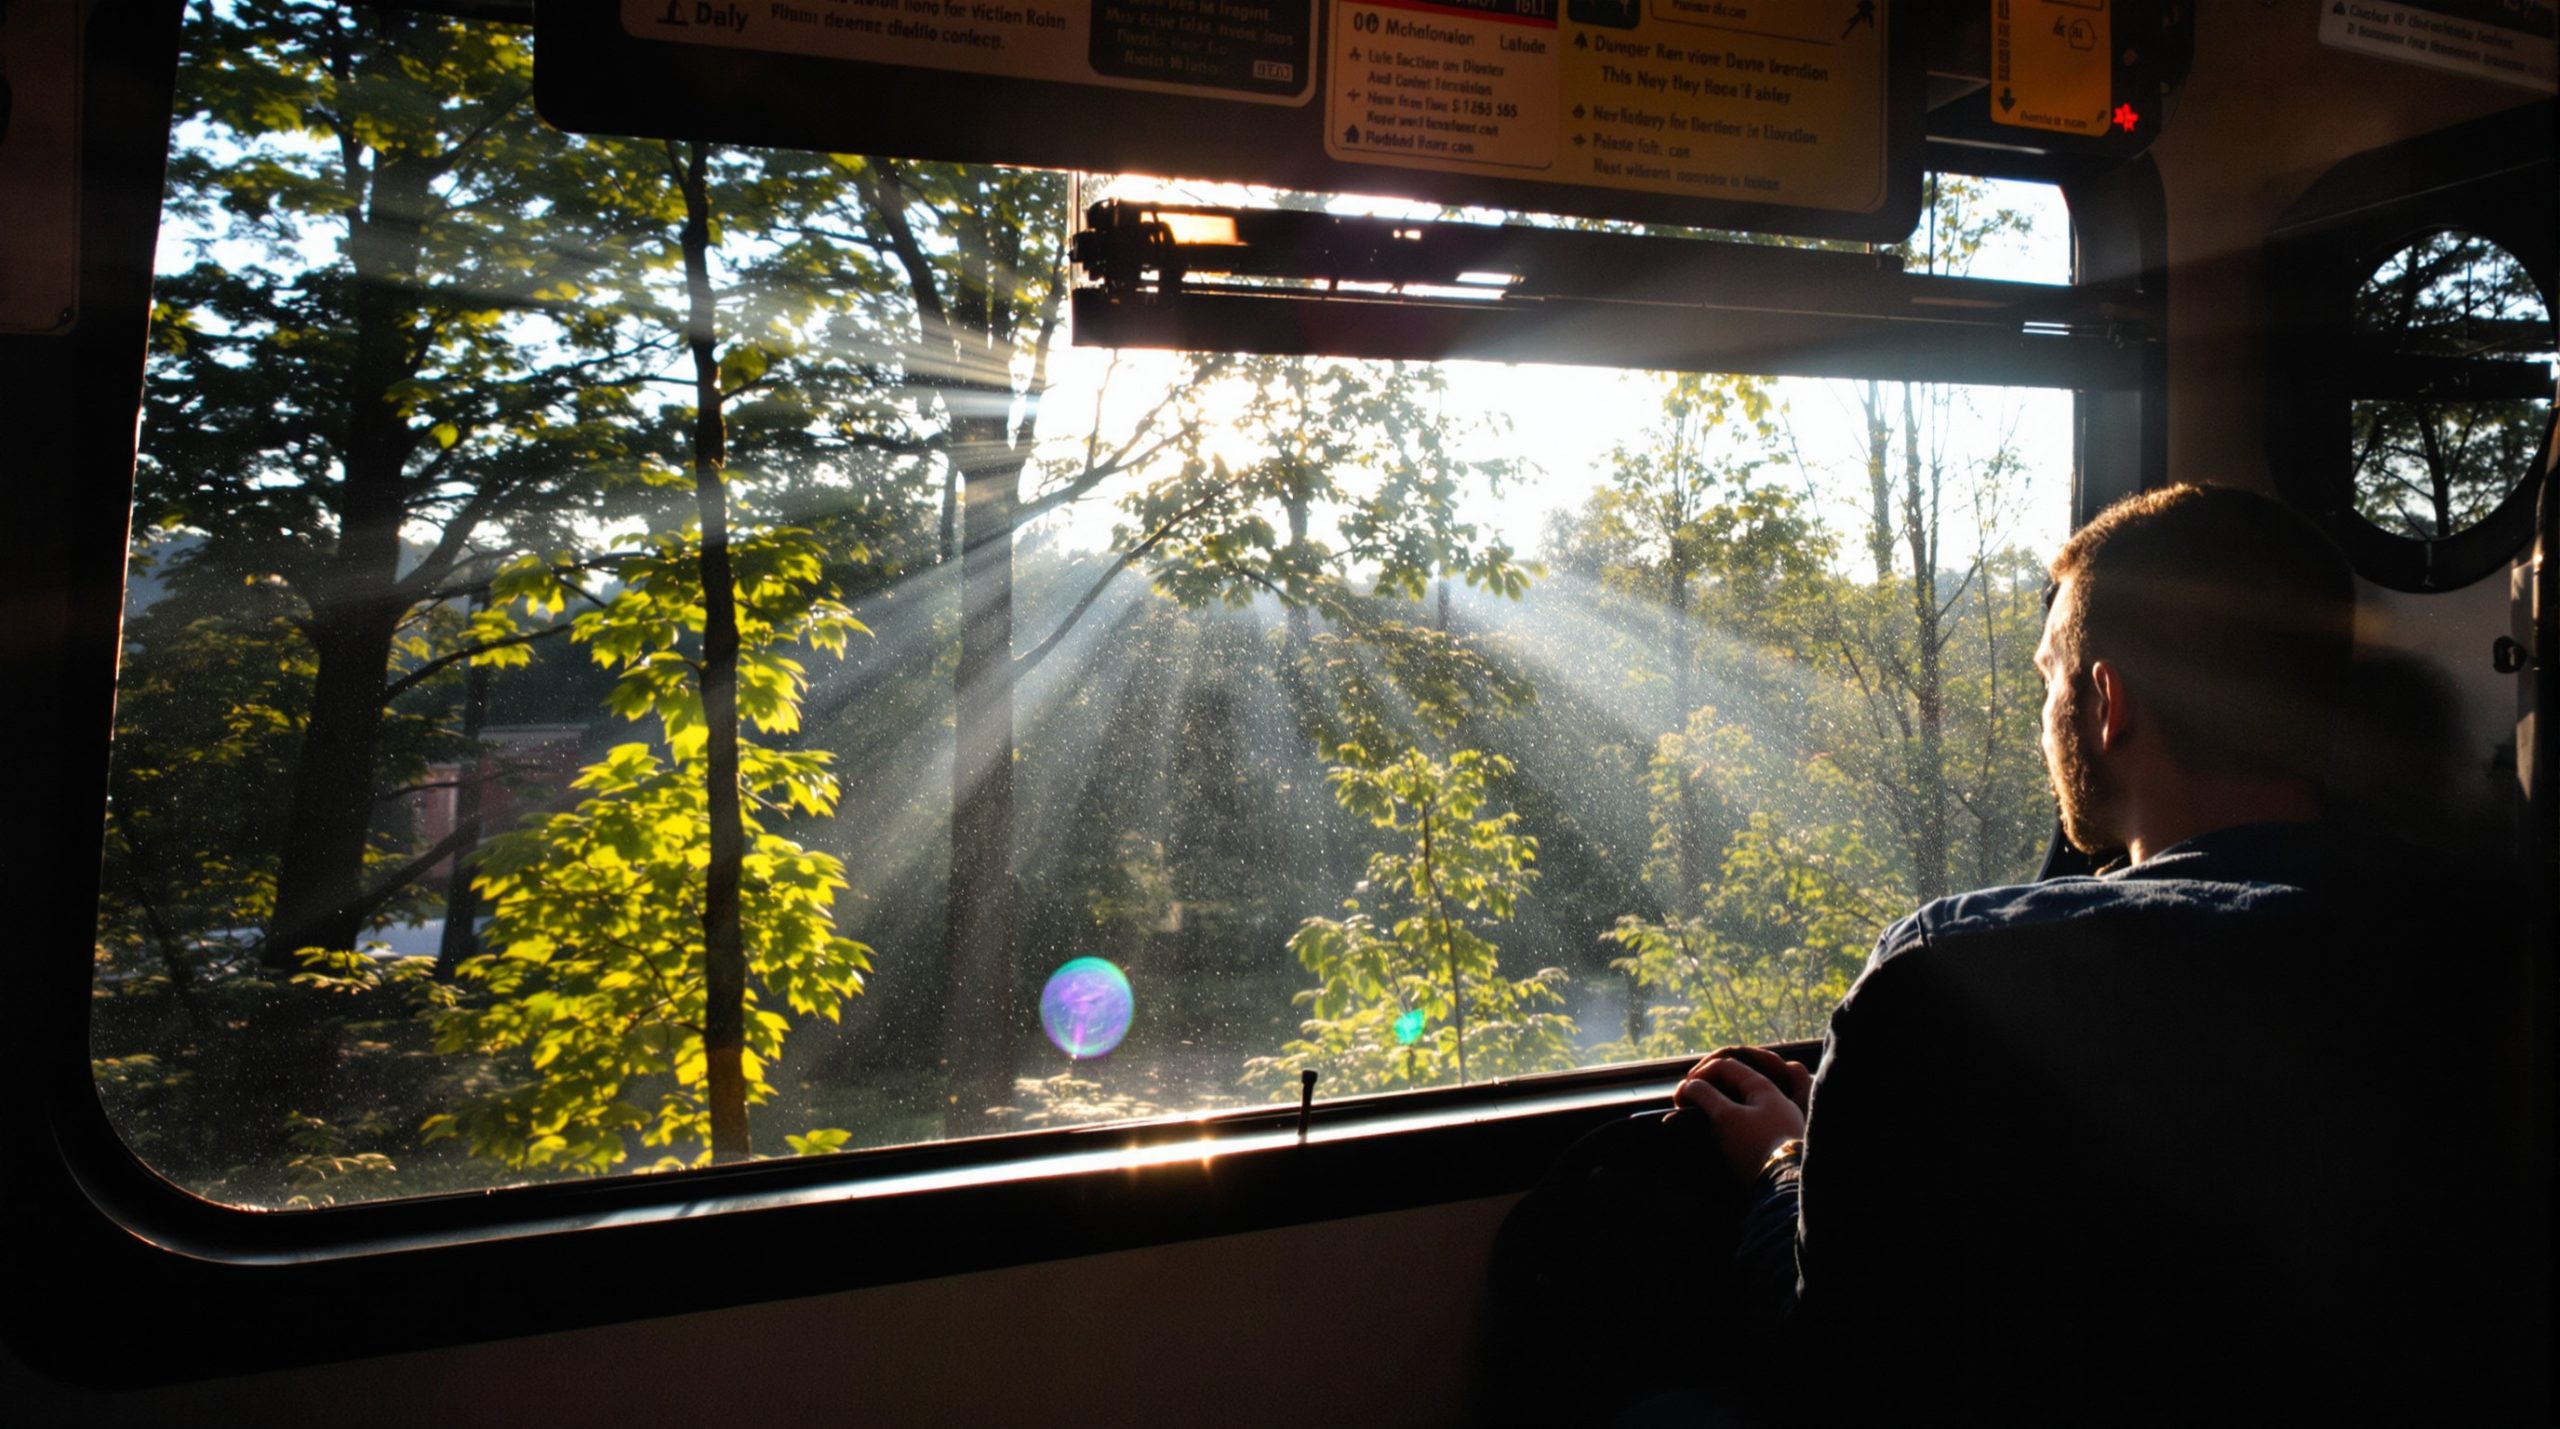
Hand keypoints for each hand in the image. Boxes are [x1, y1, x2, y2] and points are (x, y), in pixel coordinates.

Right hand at [1672, 1046, 1810, 1183]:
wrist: (1787, 1185)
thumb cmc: (1756, 1146)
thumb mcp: (1725, 1117)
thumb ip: (1705, 1095)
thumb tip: (1689, 1085)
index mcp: (1764, 1086)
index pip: (1725, 1065)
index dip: (1698, 1076)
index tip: (1680, 1097)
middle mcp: (1776, 1098)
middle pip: (1737, 1081)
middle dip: (1710, 1086)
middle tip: (1691, 1102)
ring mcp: (1781, 1120)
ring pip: (1746, 1101)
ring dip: (1723, 1103)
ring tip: (1706, 1117)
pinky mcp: (1780, 1141)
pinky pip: (1755, 1120)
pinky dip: (1735, 1120)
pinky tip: (1726, 1134)